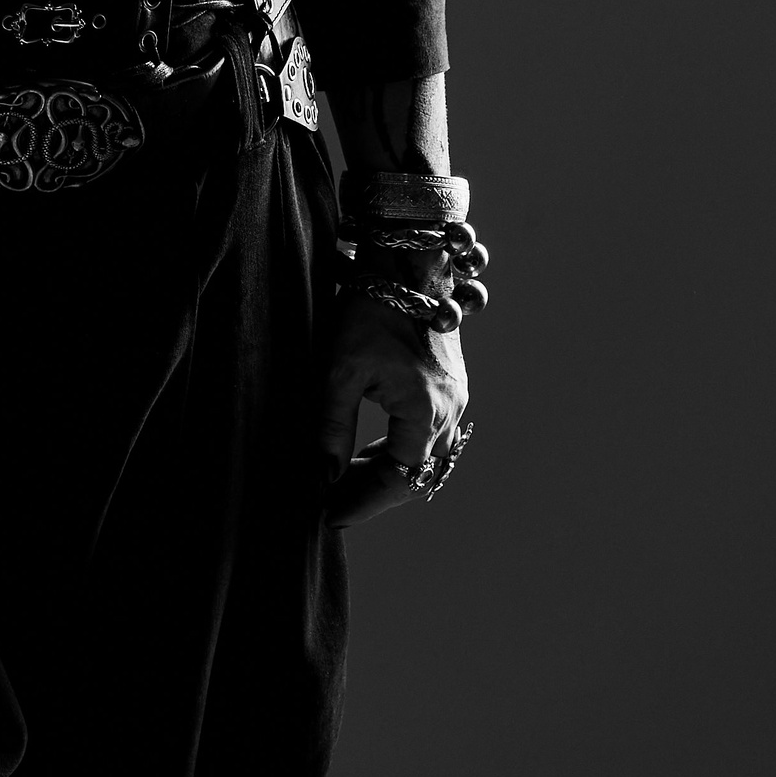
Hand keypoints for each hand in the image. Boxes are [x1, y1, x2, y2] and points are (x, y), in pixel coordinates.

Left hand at [318, 286, 468, 527]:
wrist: (404, 260)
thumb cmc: (369, 307)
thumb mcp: (339, 368)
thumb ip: (331, 427)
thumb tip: (319, 477)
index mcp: (426, 410)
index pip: (397, 479)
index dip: (362, 501)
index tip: (328, 516)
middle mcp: (450, 409)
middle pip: (415, 474)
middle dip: (372, 491)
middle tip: (330, 502)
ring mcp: (455, 397)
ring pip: (423, 457)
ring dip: (386, 471)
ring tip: (343, 480)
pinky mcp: (450, 385)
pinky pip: (428, 435)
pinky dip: (399, 450)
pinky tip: (369, 451)